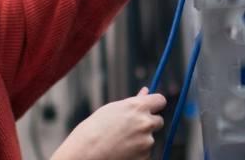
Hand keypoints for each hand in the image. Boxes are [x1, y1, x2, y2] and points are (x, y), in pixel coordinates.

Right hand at [50, 88, 166, 159]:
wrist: (84, 154)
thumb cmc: (93, 130)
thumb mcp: (111, 110)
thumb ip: (132, 102)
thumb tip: (146, 91)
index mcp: (137, 107)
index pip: (160, 100)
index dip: (155, 104)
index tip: (151, 108)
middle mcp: (145, 122)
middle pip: (159, 120)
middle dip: (148, 123)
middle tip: (130, 128)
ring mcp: (146, 141)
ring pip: (150, 137)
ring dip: (141, 139)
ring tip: (119, 141)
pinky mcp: (145, 156)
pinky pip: (145, 151)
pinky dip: (137, 151)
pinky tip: (121, 150)